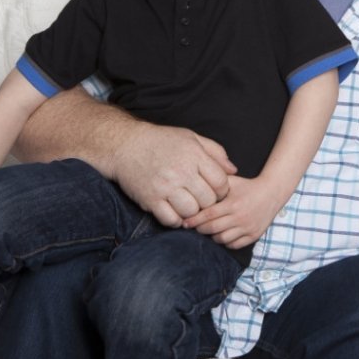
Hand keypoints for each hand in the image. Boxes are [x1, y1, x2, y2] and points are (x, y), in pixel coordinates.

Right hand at [112, 125, 237, 227]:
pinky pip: (171, 220)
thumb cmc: (161, 141)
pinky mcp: (151, 200)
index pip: (221, 182)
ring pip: (192, 212)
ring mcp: (165, 187)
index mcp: (194, 156)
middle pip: (208, 200)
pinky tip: (174, 211)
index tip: (215, 189)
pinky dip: (176, 220)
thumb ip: (215, 152)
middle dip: (208, 202)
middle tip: (201, 198)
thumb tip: (233, 170)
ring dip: (192, 212)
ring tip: (188, 204)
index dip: (222, 189)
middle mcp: (181, 172)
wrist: (126, 145)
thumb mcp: (191, 137)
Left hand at [183, 176, 281, 249]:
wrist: (272, 193)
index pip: (208, 215)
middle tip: (194, 227)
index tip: (185, 222)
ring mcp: (247, 228)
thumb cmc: (247, 186)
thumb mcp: (232, 181)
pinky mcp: (253, 235)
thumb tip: (194, 184)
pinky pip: (234, 245)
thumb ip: (215, 182)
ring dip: (212, 236)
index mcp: (232, 204)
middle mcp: (240, 218)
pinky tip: (222, 234)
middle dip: (200, 229)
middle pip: (212, 229)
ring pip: (222, 239)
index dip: (194, 220)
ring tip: (209, 230)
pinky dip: (226, 242)